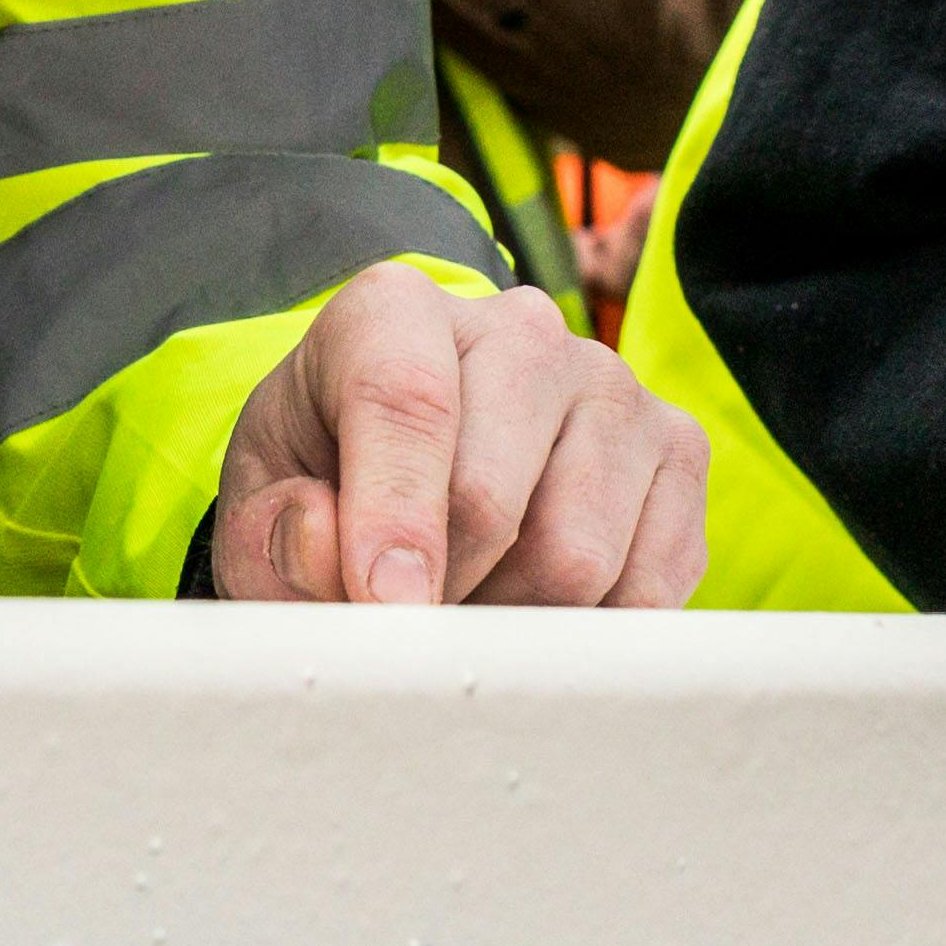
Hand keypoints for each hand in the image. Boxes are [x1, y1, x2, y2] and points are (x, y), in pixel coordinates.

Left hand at [207, 264, 706, 608]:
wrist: (412, 466)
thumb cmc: (328, 478)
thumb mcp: (265, 503)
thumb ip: (277, 536)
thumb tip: (347, 565)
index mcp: (394, 311)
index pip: (404, 401)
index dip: (393, 519)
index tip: (383, 610)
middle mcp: (519, 328)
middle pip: (492, 500)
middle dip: (441, 593)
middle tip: (406, 622)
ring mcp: (613, 385)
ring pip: (578, 556)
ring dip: (511, 620)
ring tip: (467, 604)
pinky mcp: (680, 450)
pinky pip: (648, 589)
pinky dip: (584, 633)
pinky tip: (534, 607)